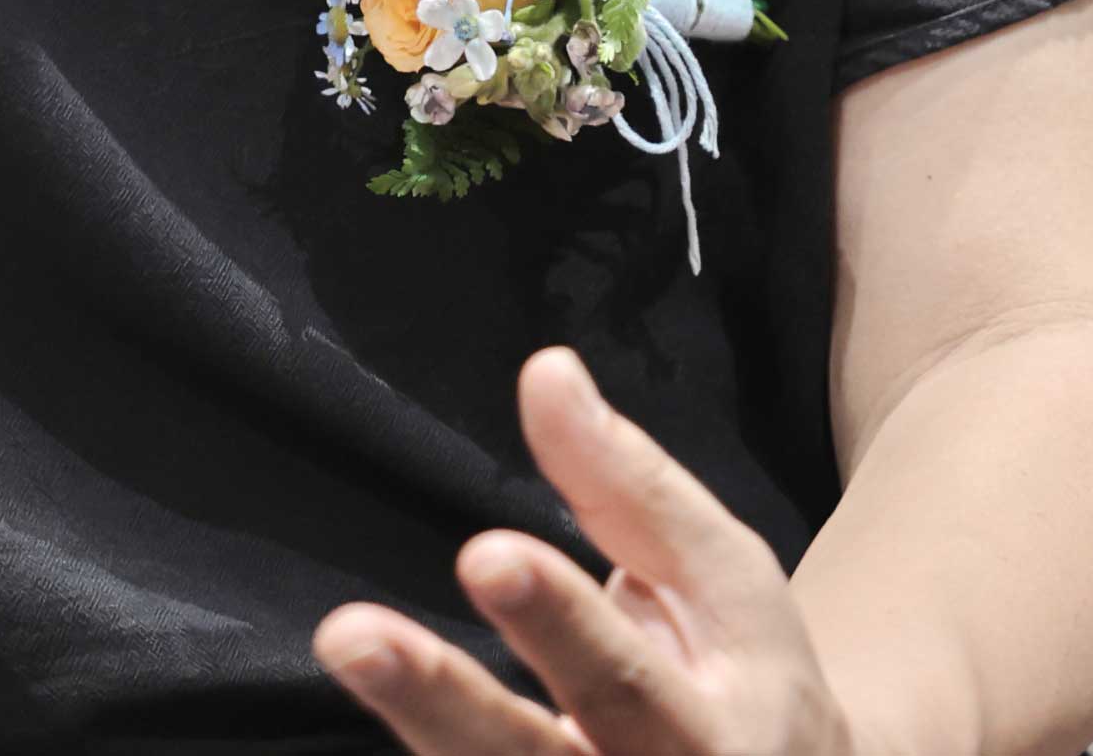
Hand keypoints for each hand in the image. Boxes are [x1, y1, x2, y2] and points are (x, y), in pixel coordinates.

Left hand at [318, 348, 857, 755]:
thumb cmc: (746, 670)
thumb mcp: (725, 578)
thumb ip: (633, 488)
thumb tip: (546, 373)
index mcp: (722, 742)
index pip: (627, 681)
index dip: (558, 624)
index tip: (486, 552)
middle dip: (445, 705)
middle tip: (352, 636)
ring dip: (415, 724)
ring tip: (346, 648)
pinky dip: (424, 744)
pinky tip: (375, 701)